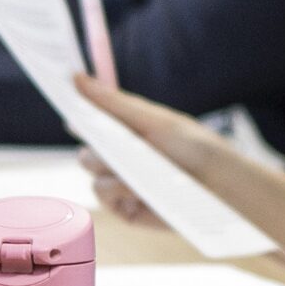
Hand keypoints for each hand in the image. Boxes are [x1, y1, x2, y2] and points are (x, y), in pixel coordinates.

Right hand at [72, 73, 224, 230]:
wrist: (217, 183)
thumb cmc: (191, 145)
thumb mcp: (152, 118)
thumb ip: (112, 102)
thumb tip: (76, 78)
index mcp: (123, 132)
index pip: (88, 122)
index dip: (75, 115)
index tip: (67, 108)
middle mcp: (118, 158)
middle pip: (85, 151)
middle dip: (98, 148)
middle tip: (120, 147)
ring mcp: (119, 184)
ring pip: (91, 172)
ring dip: (112, 169)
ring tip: (141, 170)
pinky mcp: (124, 207)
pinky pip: (103, 196)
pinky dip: (118, 189)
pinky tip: (140, 187)